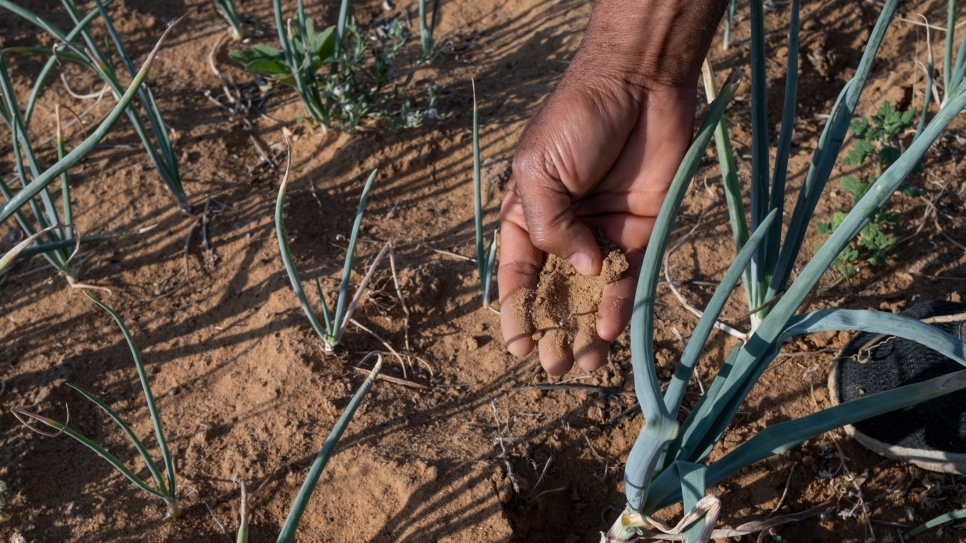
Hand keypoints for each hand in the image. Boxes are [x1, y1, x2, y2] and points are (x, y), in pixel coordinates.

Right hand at [498, 0, 727, 374]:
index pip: (518, 275)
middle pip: (557, 292)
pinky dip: (620, 302)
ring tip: (584, 361)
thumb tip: (581, 271)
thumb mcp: (539, 171)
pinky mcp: (642, 230)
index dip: (516, 312)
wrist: (636, 84)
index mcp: (528, 215)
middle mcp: (566, 231)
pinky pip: (630, 275)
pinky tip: (609, 327)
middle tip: (555, 365)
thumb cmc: (574, 120)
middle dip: (554, 329)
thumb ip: (549, 227)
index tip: (518, 346)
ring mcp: (604, 233)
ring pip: (594, 294)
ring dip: (587, 328)